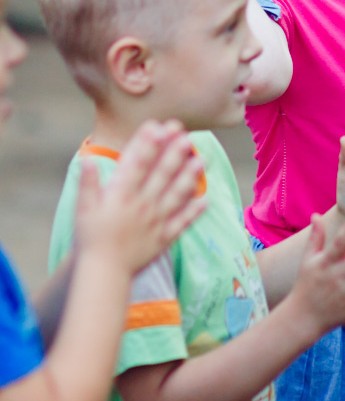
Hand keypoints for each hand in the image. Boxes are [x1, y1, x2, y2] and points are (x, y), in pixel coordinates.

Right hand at [74, 120, 205, 274]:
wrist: (104, 273)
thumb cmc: (90, 239)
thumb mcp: (82, 209)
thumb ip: (88, 184)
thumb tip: (88, 159)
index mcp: (122, 195)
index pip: (137, 164)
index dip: (148, 144)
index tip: (157, 127)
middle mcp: (142, 205)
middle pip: (161, 174)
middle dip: (174, 153)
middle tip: (185, 135)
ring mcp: (156, 221)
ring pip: (176, 194)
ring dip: (189, 176)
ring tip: (200, 160)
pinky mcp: (164, 237)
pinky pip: (182, 222)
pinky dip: (194, 211)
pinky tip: (205, 200)